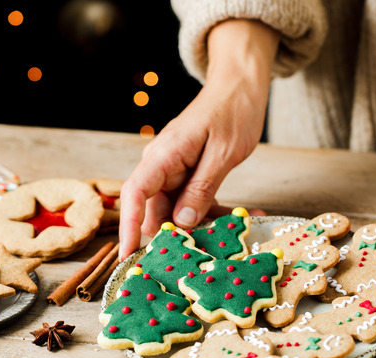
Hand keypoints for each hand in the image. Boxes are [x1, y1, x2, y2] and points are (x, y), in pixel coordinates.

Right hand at [119, 20, 279, 259]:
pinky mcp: (191, 175)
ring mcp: (176, 171)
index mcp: (164, 155)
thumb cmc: (233, 110)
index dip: (129, 226)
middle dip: (179, 235)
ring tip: (239, 232)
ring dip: (207, 225)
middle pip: (157, 210)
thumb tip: (182, 223)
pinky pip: (197, 202)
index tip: (128, 255)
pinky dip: (217, 212)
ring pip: (180, 211)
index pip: (135, 193)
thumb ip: (201, 188)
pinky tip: (246, 217)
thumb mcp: (222, 153)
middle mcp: (163, 165)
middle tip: (207, 254)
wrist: (241, 85)